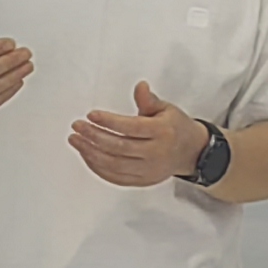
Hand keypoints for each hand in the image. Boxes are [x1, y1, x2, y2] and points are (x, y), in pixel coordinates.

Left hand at [69, 81, 203, 189]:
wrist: (191, 152)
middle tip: (77, 127)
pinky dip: (98, 167)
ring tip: (76, 140)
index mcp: (162, 132)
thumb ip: (149, 100)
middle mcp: (156, 153)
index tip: (91, 115)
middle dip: (94, 136)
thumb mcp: (166, 109)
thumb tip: (140, 86)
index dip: (109, 121)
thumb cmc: (175, 127)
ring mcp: (149, 170)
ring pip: (114, 165)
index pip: (131, 128)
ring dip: (90, 153)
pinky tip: (87, 155)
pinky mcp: (142, 181)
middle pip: (119, 147)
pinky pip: (115, 178)